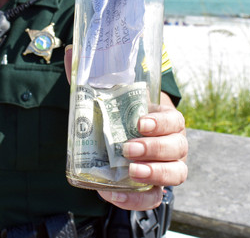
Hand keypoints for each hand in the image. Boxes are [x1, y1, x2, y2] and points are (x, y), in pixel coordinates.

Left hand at [64, 45, 188, 210]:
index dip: (162, 122)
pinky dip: (136, 199)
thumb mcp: (104, 96)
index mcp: (163, 119)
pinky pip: (154, 198)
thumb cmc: (116, 115)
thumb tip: (71, 49)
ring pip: (176, 173)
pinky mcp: (153, 188)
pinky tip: (114, 193)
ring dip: (156, 172)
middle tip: (129, 147)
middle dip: (155, 148)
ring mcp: (166, 167)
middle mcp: (172, 143)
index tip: (140, 122)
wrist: (116, 143)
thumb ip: (90, 75)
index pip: (174, 120)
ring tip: (132, 170)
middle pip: (178, 147)